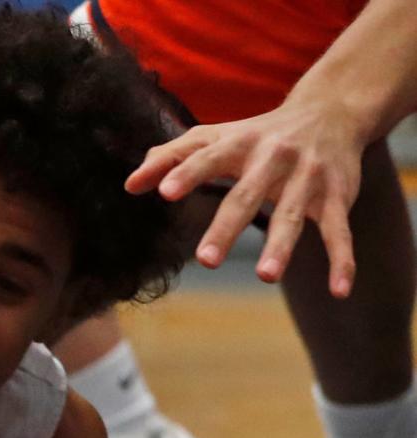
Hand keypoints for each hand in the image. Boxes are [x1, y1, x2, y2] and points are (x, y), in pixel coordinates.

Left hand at [125, 100, 364, 297]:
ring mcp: (307, 179)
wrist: (333, 111)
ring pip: (292, 216)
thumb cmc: (258, 134)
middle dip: (227, 228)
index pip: (208, 157)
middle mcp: (274, 159)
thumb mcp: (217, 137)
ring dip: (282, 247)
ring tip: (266, 276)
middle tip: (205, 260)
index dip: (187, 172)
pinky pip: (338, 232)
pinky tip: (340, 291)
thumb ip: (172, 157)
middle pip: (246, 196)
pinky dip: (343, 261)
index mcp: (240, 144)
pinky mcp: (336, 197)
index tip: (165, 191)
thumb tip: (130, 184)